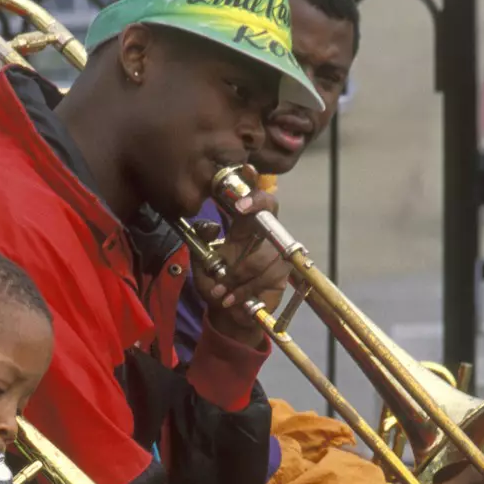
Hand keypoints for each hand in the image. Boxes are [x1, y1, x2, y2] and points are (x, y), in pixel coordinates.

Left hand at [188, 186, 288, 345]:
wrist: (230, 314)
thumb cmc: (217, 284)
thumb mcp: (202, 263)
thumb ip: (200, 243)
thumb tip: (206, 224)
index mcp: (244, 226)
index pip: (252, 198)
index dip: (251, 183)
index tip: (246, 170)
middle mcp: (263, 234)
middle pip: (270, 208)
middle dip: (256, 203)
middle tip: (240, 207)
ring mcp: (277, 252)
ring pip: (261, 255)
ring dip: (237, 275)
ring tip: (221, 291)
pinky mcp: (282, 274)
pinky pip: (265, 278)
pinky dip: (244, 290)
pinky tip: (231, 299)